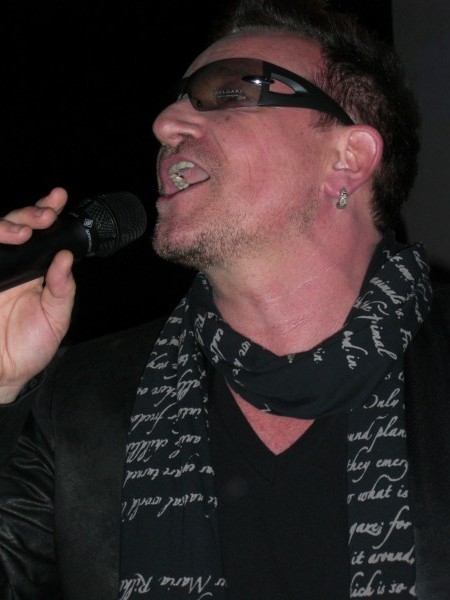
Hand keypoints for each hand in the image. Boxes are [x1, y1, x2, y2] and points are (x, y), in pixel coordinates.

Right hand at [0, 188, 75, 403]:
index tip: (58, 196)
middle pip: (14, 226)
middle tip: (45, 214)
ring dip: (7, 225)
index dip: (46, 212)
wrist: (4, 374)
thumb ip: (62, 288)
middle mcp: (10, 266)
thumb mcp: (56, 318)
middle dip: (29, 213)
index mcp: (32, 271)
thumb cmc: (30, 347)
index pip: (38, 235)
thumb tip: (65, 258)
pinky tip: (4, 242)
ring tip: (24, 232)